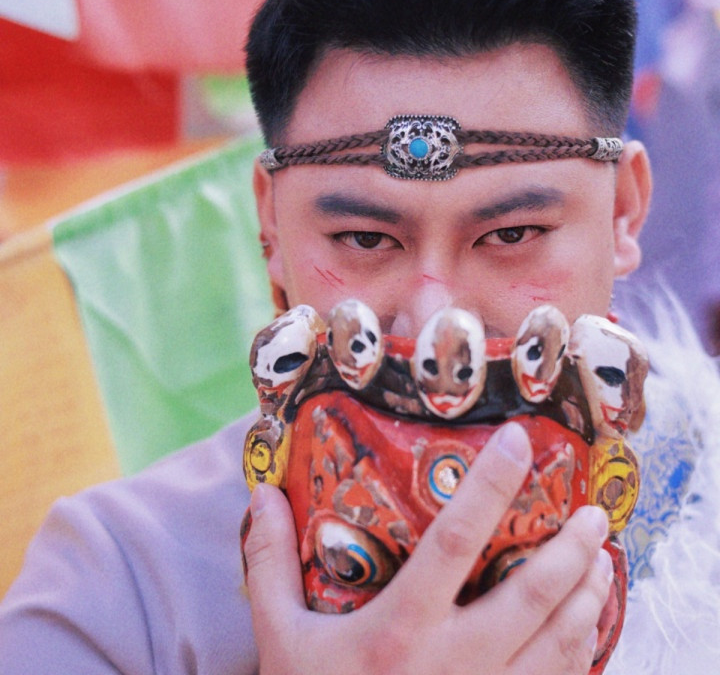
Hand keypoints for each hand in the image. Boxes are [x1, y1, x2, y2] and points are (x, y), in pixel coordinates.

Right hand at [243, 422, 612, 674]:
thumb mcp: (279, 638)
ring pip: (560, 642)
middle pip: (531, 595)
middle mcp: (453, 662)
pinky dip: (582, 648)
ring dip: (589, 595)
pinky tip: (588, 623)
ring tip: (602, 556)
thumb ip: (270, 562)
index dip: (489, 486)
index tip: (516, 440)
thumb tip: (263, 493)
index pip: (454, 541)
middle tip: (594, 511)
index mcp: (400, 629)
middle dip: (572, 548)